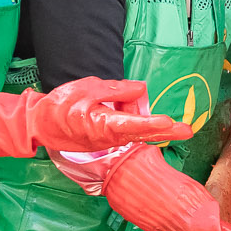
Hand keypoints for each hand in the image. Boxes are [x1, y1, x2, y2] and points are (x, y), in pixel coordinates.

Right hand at [30, 76, 196, 154]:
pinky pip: (128, 129)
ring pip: (136, 130)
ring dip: (145, 119)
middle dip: (165, 132)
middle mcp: (109, 137)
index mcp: (101, 124)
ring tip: (156, 115)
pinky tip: (133, 108)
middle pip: (141, 134)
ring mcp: (110, 141)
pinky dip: (135, 119)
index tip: (168, 122)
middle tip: (188, 130)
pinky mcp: (109, 140)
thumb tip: (141, 90)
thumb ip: (115, 90)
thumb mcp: (86, 89)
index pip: (130, 124)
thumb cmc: (61, 106)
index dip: (150, 123)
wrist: (42, 125)